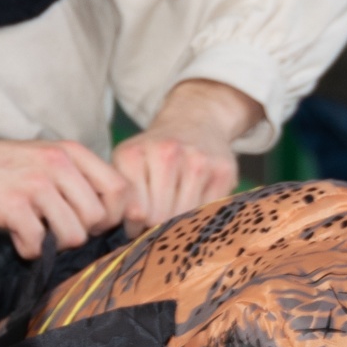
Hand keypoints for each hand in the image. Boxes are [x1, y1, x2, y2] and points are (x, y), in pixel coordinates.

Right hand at [0, 118, 128, 259]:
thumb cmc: (2, 165)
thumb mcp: (46, 158)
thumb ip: (77, 178)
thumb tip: (112, 215)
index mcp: (71, 152)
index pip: (119, 188)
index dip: (113, 214)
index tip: (92, 223)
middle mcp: (58, 165)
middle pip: (98, 218)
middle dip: (81, 233)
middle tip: (56, 230)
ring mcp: (35, 184)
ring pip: (74, 235)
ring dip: (55, 244)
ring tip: (36, 233)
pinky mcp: (12, 205)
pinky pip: (38, 243)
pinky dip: (28, 249)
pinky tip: (17, 237)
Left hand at [109, 77, 255, 227]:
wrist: (194, 121)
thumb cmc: (153, 154)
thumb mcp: (127, 166)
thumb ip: (122, 197)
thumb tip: (133, 226)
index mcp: (133, 154)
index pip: (133, 211)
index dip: (135, 225)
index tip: (137, 221)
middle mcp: (166, 153)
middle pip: (158, 216)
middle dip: (156, 224)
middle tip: (157, 214)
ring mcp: (198, 160)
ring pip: (184, 216)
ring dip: (178, 219)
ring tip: (174, 205)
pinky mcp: (223, 170)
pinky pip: (208, 211)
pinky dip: (200, 213)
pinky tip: (193, 198)